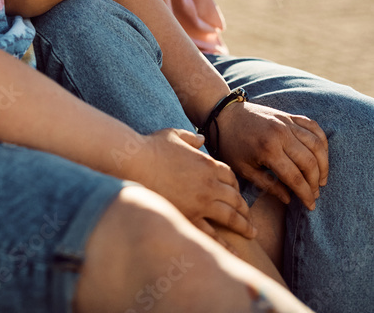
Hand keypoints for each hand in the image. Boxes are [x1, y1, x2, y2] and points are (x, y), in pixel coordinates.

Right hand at [126, 127, 255, 239]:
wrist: (136, 162)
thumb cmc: (153, 146)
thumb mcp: (175, 134)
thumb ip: (192, 138)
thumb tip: (202, 140)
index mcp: (208, 164)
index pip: (231, 176)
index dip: (235, 184)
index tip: (236, 192)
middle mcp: (209, 184)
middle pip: (235, 197)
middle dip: (244, 207)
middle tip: (249, 215)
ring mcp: (201, 202)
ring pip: (230, 216)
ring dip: (243, 224)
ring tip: (251, 231)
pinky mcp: (189, 216)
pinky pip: (212, 233)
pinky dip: (225, 243)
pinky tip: (233, 252)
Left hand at [216, 100, 328, 208]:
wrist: (224, 114)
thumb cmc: (231, 145)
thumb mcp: (243, 169)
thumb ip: (268, 185)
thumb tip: (289, 199)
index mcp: (268, 149)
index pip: (295, 177)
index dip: (306, 194)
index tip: (311, 206)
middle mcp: (281, 134)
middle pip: (309, 162)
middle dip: (315, 182)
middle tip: (315, 195)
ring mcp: (286, 122)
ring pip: (316, 144)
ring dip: (323, 164)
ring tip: (322, 179)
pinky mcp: (289, 115)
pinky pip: (313, 126)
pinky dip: (321, 140)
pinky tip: (321, 155)